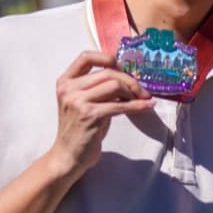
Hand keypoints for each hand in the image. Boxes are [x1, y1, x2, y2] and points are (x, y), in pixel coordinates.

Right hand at [49, 51, 153, 181]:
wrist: (68, 156)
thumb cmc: (80, 129)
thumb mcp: (85, 102)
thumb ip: (98, 88)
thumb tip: (128, 78)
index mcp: (65, 82)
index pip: (86, 57)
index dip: (107, 58)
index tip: (123, 68)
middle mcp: (68, 89)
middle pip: (107, 72)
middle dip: (130, 80)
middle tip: (142, 91)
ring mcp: (77, 102)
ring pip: (114, 85)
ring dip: (133, 92)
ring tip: (141, 100)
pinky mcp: (89, 115)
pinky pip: (120, 105)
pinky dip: (137, 105)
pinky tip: (147, 106)